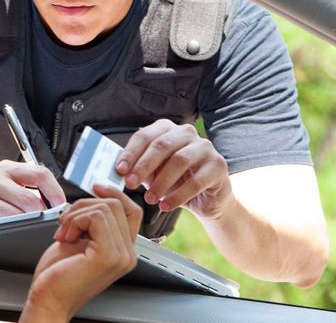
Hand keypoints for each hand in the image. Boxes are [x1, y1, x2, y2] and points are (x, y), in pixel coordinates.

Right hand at [0, 160, 65, 225]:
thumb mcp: (4, 188)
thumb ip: (26, 188)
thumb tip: (55, 203)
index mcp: (6, 168)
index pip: (41, 174)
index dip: (55, 192)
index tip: (60, 206)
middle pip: (31, 199)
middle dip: (41, 216)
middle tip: (42, 224)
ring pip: (19, 215)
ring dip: (24, 225)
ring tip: (18, 227)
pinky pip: (3, 224)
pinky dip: (8, 230)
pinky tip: (2, 230)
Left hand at [20, 185, 141, 322]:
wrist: (48, 299)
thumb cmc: (58, 274)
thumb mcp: (81, 239)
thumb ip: (95, 222)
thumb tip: (97, 197)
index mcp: (123, 250)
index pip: (132, 211)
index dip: (114, 194)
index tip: (96, 187)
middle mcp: (127, 254)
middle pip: (117, 204)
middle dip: (84, 206)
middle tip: (66, 223)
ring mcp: (121, 256)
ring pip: (105, 208)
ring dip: (76, 215)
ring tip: (65, 234)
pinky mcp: (109, 256)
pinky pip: (96, 217)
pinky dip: (75, 221)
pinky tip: (66, 238)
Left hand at [115, 119, 232, 218]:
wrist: (206, 198)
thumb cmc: (174, 181)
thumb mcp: (152, 173)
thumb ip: (136, 169)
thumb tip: (116, 172)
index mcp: (167, 129)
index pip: (146, 135)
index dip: (131, 152)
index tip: (120, 170)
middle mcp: (187, 133)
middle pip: (162, 145)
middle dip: (143, 166)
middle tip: (130, 184)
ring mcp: (205, 147)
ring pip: (179, 161)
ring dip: (161, 182)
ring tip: (150, 199)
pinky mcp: (219, 165)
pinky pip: (196, 181)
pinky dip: (178, 195)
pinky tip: (166, 206)